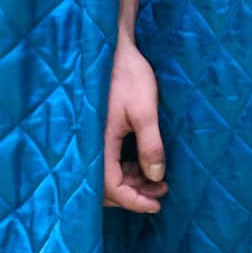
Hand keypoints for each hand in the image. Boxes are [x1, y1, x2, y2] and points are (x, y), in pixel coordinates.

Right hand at [103, 38, 167, 212]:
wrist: (112, 47)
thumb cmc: (127, 74)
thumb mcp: (144, 110)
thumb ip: (150, 145)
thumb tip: (156, 177)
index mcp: (97, 141)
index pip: (111, 186)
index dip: (134, 200)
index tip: (156, 205)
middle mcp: (90, 144)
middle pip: (105, 187)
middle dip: (134, 194)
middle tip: (161, 192)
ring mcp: (93, 139)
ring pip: (106, 176)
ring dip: (131, 183)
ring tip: (158, 180)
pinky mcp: (98, 133)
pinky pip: (108, 162)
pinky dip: (126, 170)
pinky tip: (144, 164)